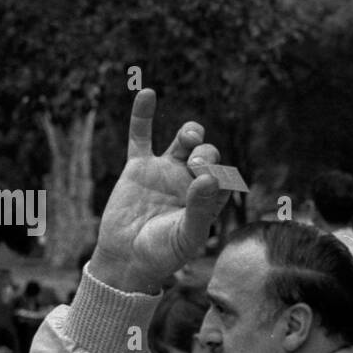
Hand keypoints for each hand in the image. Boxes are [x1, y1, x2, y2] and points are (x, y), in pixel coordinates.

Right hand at [89, 89, 232, 292]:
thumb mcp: (187, 236)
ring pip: (183, 142)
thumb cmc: (162, 254)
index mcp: (209, 200)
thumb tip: (209, 179)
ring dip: (191, 134)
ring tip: (190, 138)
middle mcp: (190, 182)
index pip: (226, 178)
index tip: (210, 185)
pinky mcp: (139, 167)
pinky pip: (141, 136)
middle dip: (207, 155)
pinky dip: (143, 115)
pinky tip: (147, 94)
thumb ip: (200, 209)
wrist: (126, 259)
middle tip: (197, 166)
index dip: (223, 175)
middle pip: (208, 155)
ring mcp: (165, 172)